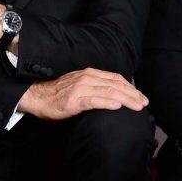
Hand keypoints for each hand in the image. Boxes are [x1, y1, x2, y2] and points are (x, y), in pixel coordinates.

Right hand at [17, 68, 148, 120]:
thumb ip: (94, 86)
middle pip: (115, 85)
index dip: (130, 87)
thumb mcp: (79, 85)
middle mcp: (86, 78)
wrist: (37, 97)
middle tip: (144, 103)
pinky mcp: (73, 100)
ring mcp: (79, 89)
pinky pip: (93, 100)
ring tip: (137, 106)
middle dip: (132, 94)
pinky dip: (106, 102)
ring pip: (108, 92)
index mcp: (89, 74)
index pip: (115, 79)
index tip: (141, 97)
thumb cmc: (58, 93)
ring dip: (126, 99)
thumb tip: (113, 94)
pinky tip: (117, 106)